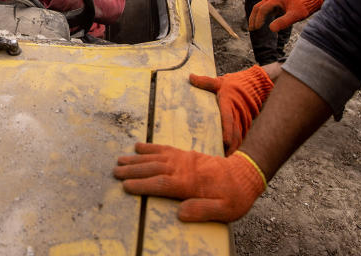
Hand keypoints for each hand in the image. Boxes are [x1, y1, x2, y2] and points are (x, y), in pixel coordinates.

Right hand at [114, 143, 265, 221]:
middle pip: (152, 168)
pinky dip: (150, 147)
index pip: (160, 184)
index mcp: (189, 183)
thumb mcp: (224, 210)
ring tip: (120, 160)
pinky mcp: (186, 154)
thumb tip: (179, 213)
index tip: (125, 186)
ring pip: (155, 157)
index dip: (142, 185)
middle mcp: (183, 168)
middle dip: (132, 170)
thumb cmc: (234, 196)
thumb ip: (202, 210)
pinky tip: (139, 146)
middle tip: (114, 171)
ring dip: (136, 158)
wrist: (245, 174)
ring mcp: (183, 159)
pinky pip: (164, 149)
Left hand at [190, 66, 274, 154]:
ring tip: (225, 163)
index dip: (227, 130)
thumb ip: (205, 81)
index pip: (228, 118)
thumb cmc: (235, 84)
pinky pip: (240, 139)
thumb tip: (190, 77)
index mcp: (229, 104)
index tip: (226, 142)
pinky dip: (236, 148)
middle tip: (222, 160)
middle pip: (235, 134)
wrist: (255, 85)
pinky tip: (229, 158)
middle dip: (230, 148)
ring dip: (233, 150)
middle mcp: (237, 115)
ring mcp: (242, 122)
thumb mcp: (219, 81)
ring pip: (239, 139)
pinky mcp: (244, 126)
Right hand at [249, 0, 323, 31]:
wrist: (309, 1)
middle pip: (258, 7)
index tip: (257, 29)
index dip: (258, 19)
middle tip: (251, 29)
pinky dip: (260, 16)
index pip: (262, 9)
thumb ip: (283, 22)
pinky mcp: (274, 3)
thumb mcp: (295, 16)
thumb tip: (271, 29)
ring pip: (259, 7)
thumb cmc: (303, 8)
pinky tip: (260, 23)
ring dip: (255, 17)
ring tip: (253, 27)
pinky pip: (264, 9)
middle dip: (253, 18)